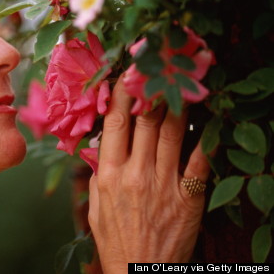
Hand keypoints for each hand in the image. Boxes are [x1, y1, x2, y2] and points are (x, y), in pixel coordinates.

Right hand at [88, 76, 210, 272]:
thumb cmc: (115, 240)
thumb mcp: (96, 206)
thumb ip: (99, 172)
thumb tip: (104, 144)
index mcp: (109, 174)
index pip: (115, 123)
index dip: (121, 94)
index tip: (125, 74)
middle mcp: (136, 173)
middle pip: (146, 120)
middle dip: (151, 89)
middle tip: (156, 67)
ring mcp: (164, 184)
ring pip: (173, 132)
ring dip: (178, 104)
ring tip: (181, 82)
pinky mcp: (188, 197)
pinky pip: (200, 160)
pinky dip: (206, 136)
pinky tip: (209, 117)